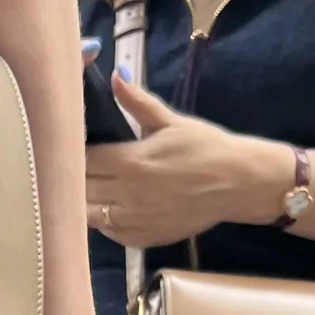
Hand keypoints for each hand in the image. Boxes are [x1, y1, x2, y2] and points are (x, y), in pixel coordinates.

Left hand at [85, 79, 287, 252]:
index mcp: (131, 161)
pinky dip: (104, 222)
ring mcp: (135, 220)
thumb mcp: (171, 121)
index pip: (85, 160)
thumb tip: (116, 76)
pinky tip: (111, 209)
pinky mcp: (144, 238)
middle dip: (78, 176)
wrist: (237, 183)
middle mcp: (127, 194)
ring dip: (87, 202)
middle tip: (83, 168)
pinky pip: (110, 234)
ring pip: (90, 215)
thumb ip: (138, 102)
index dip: (78, 153)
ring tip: (94, 189)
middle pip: (82, 187)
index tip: (79, 147)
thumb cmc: (205, 148)